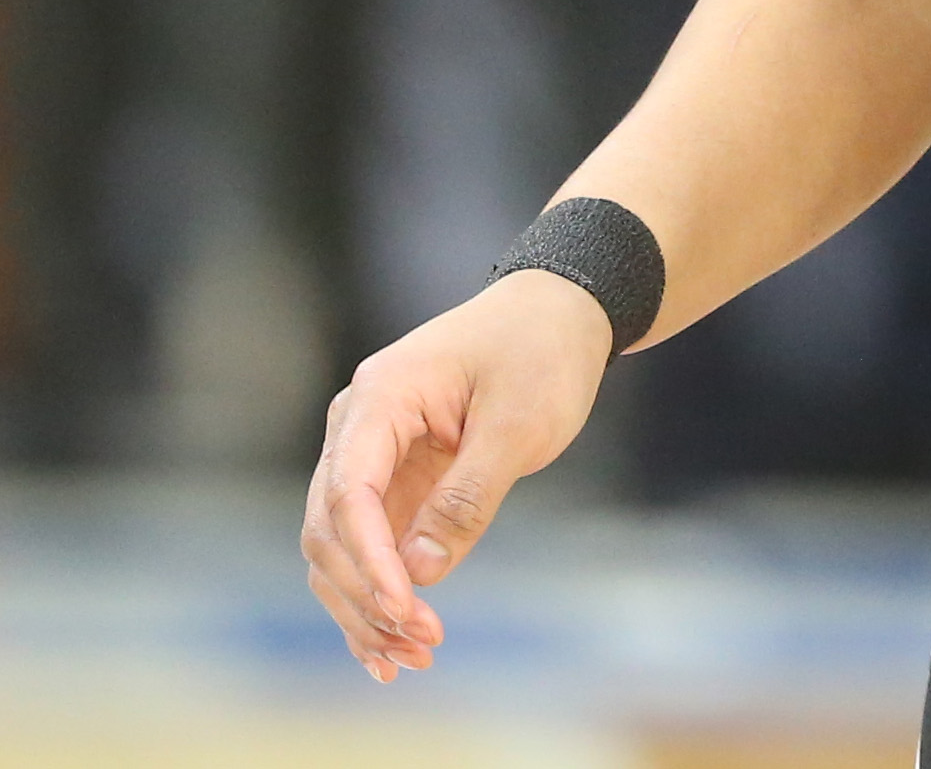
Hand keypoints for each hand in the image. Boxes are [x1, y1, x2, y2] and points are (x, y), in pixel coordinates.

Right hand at [300, 269, 612, 681]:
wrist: (561, 312)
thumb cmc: (542, 352)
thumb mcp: (520, 423)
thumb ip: (468, 496)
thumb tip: (419, 572)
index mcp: (380, 398)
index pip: (349, 491)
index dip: (369, 559)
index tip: (404, 608)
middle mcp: (357, 427)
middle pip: (330, 529)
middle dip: (368, 594)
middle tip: (421, 645)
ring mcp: (369, 455)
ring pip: (339, 548)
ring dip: (367, 606)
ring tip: (411, 658)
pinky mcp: (391, 480)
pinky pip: (368, 545)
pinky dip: (378, 592)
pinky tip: (393, 644)